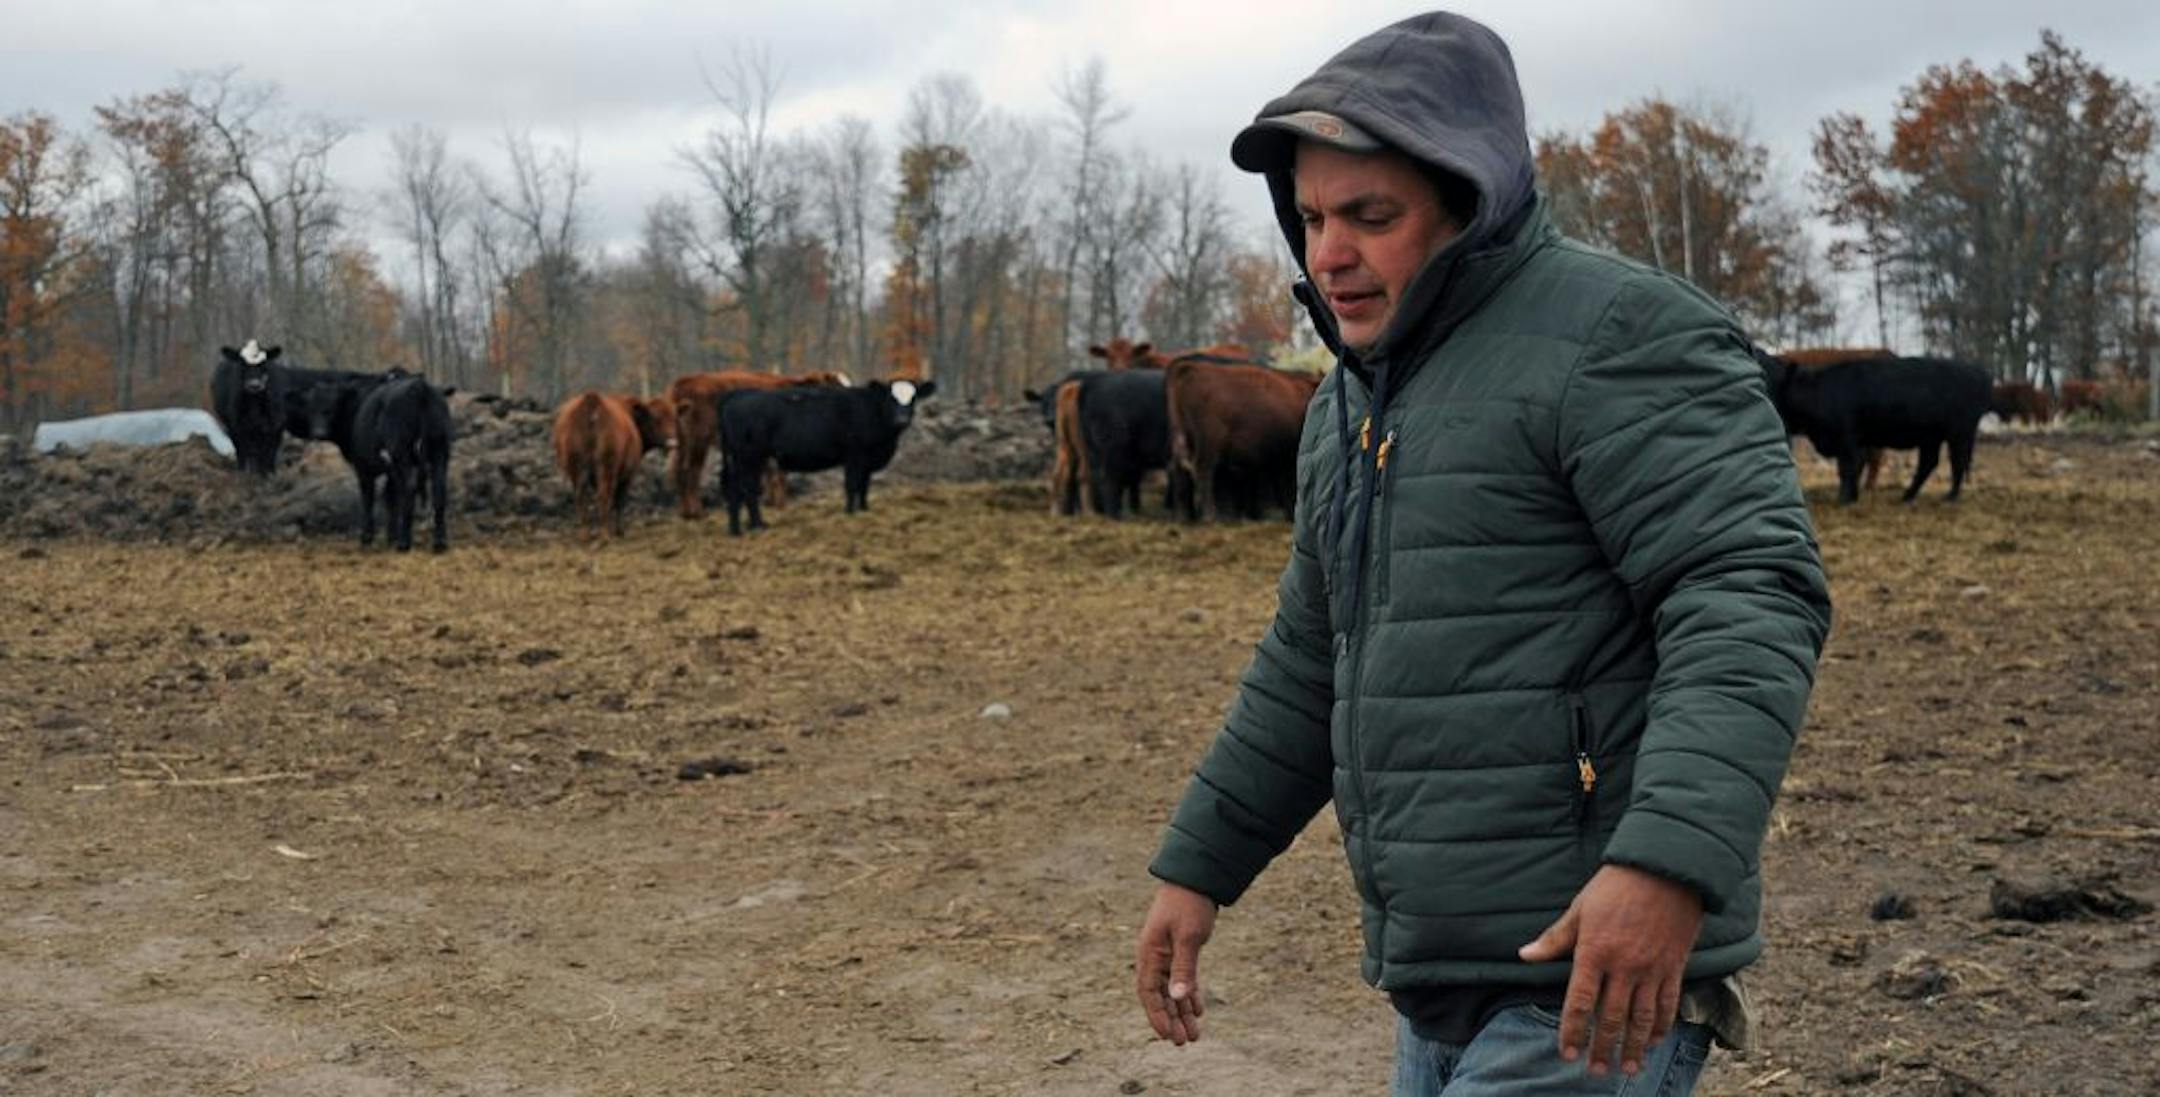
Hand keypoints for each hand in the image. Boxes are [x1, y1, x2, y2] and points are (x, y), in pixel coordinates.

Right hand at [1135, 881, 1216, 1044]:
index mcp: (1150, 953)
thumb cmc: (1189, 904)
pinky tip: (1197, 1010)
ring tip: (1193, 1034)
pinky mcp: (1178, 949)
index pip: (1149, 993)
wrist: (1195, 878)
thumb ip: (1183, 967)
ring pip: (1172, 990)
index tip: (1168, 1037)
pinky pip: (1181, 978)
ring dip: (1181, 1011)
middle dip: (1171, 1020)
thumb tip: (1179, 998)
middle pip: (1160, 996)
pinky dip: (1189, 994)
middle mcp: (1154, 956)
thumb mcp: (1188, 937)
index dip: (1157, 1016)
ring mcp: (1165, 953)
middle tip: (1183, 1042)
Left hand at [1517, 864, 1703, 1076]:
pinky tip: (1653, 1041)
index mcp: (1594, 952)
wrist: (1665, 869)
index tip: (1566, 1053)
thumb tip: (1525, 955)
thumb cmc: (1616, 886)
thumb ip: (1554, 939)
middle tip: (1596, 1070)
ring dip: (1633, 1047)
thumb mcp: (1579, 909)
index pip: (1579, 1002)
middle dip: (1602, 1048)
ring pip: (1641, 1018)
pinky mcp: (1674, 966)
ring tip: (1627, 1068)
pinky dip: (1660, 1027)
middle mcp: (1624, 966)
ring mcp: (1652, 969)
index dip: (1571, 1031)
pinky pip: (1667, 1005)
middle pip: (1611, 1018)